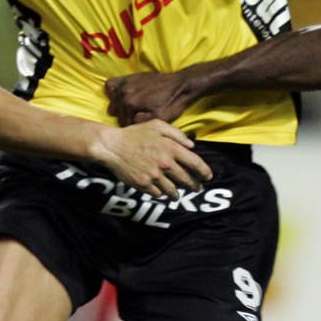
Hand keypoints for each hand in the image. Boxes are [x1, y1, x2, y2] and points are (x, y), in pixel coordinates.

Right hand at [91, 120, 210, 196]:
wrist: (112, 146)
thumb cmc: (135, 134)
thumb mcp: (157, 125)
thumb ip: (177, 134)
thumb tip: (192, 146)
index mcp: (170, 148)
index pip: (195, 163)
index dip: (204, 172)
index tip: (208, 177)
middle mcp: (165, 163)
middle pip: (187, 180)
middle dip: (194, 186)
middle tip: (197, 188)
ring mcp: (154, 176)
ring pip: (173, 190)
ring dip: (177, 193)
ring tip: (178, 194)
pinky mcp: (143, 184)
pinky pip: (158, 194)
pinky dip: (161, 193)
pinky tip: (162, 192)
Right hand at [105, 70, 201, 126]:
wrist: (180, 84)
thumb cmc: (172, 103)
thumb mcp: (160, 119)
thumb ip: (142, 123)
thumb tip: (130, 124)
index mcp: (130, 103)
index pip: (122, 122)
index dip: (130, 127)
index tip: (137, 129)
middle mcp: (124, 92)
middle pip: (116, 111)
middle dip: (124, 117)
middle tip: (134, 120)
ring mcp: (125, 83)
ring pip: (113, 100)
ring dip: (118, 106)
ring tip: (129, 110)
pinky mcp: (128, 77)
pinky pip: (111, 84)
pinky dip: (113, 91)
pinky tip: (122, 96)